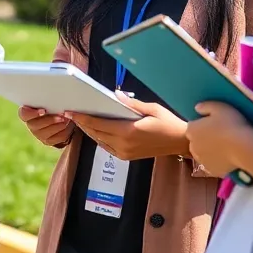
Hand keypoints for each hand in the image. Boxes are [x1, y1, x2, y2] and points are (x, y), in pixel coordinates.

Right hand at [20, 106, 74, 147]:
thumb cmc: (54, 106)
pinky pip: (54, 139)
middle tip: (61, 115)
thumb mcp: (50, 102)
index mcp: (27, 112)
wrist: (63, 117)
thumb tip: (53, 97)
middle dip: (50, 120)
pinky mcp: (47, 141)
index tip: (43, 111)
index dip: (31, 113)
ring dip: (57, 126)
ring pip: (45, 133)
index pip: (23, 114)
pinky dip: (63, 132)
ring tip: (66, 119)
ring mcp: (38, 134)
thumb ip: (48, 101)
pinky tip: (67, 126)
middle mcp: (31, 124)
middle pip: (35, 124)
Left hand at [68, 94, 188, 160]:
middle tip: (71, 113)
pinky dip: (98, 137)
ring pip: (99, 140)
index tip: (71, 111)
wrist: (181, 142)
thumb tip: (115, 95)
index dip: (83, 117)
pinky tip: (94, 129)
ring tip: (79, 119)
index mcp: (129, 132)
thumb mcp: (152, 108)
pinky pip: (106, 146)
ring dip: (89, 130)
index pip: (99, 124)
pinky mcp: (126, 157)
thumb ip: (131, 103)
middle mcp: (124, 145)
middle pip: (96, 133)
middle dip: (82, 123)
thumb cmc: (169, 123)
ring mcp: (124, 153)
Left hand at [187, 102, 252, 176]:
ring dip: (209, 151)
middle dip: (204, 139)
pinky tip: (227, 158)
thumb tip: (197, 108)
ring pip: (203, 154)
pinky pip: (212, 165)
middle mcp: (192, 145)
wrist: (243, 147)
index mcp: (191, 129)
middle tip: (220, 136)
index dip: (203, 125)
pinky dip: (217, 162)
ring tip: (224, 148)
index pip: (193, 126)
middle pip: (196, 141)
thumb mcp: (219, 107)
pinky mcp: (211, 170)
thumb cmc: (231, 124)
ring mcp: (201, 160)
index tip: (214, 125)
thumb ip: (205, 106)